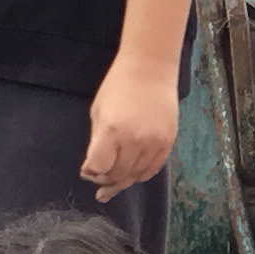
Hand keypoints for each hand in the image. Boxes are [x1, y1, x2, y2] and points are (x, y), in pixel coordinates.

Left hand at [81, 56, 180, 200]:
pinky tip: (132, 175)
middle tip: (99, 183)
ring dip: (123, 181)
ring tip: (114, 184)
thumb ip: (96, 141)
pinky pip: (153, 169)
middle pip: (118, 175)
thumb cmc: (118, 86)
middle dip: (105, 180)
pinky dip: (140, 175)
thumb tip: (94, 168)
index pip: (99, 167)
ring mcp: (154, 143)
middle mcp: (134, 141)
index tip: (87, 172)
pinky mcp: (168, 143)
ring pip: (136, 176)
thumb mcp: (98, 112)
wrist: (150, 69)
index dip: (91, 173)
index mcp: (112, 131)